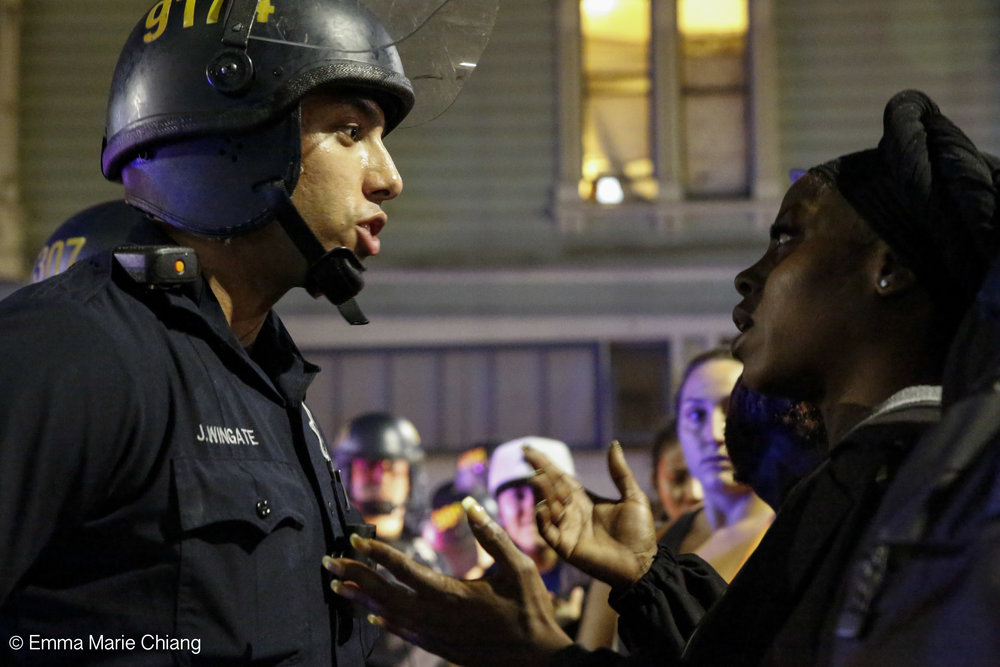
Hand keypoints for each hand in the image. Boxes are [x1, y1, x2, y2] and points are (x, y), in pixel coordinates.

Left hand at [322, 498, 573, 666]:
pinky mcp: (442, 647)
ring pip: (390, 614)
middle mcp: (438, 616)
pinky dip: (384, 621)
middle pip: (386, 593)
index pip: (405, 570)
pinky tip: (370, 614)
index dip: (378, 553)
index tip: (356, 539)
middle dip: (356, 576)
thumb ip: (492, 535)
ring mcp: (437, 635)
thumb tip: (469, 503)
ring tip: (337, 585)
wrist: (539, 660)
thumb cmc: (532, 610)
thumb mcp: (519, 567)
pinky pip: (405, 633)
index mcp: (453, 593)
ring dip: (362, 598)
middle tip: (329, 562)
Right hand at [526, 441, 656, 587]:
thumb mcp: (633, 497)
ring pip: (548, 506)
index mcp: (585, 500)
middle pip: (551, 488)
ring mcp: (567, 530)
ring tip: (538, 478)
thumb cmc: (640, 533)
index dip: (545, 463)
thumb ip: (620, 473)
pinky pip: (548, 532)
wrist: (642, 564)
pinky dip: (543, 520)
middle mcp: (572, 513)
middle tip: (527, 456)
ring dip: (542, 492)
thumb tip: (613, 444)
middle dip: (539, 472)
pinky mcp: (566, 547)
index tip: (528, 449)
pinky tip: (543, 507)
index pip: (560, 478)